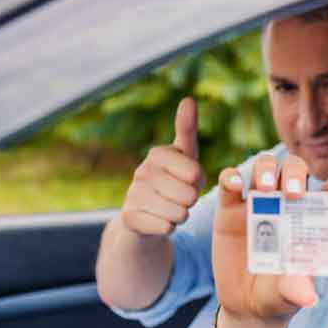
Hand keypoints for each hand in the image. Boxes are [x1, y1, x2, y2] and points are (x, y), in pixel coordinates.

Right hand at [119, 97, 203, 236]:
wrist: (143, 217)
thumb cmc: (172, 181)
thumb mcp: (184, 156)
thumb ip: (187, 129)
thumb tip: (188, 99)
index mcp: (157, 154)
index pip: (196, 173)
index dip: (198, 182)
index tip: (187, 179)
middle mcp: (142, 171)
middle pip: (189, 195)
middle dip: (190, 201)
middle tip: (177, 197)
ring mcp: (133, 194)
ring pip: (179, 213)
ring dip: (180, 215)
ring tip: (168, 208)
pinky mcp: (129, 218)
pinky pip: (166, 228)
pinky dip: (168, 228)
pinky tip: (158, 221)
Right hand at [209, 154, 327, 327]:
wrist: (246, 306)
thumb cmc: (278, 295)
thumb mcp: (288, 295)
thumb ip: (296, 290)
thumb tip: (308, 297)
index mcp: (310, 219)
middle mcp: (286, 204)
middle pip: (294, 170)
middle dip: (296, 173)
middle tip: (294, 192)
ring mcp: (258, 203)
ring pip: (264, 168)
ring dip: (266, 170)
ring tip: (265, 187)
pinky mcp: (229, 209)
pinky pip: (229, 182)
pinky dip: (231, 177)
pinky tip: (235, 185)